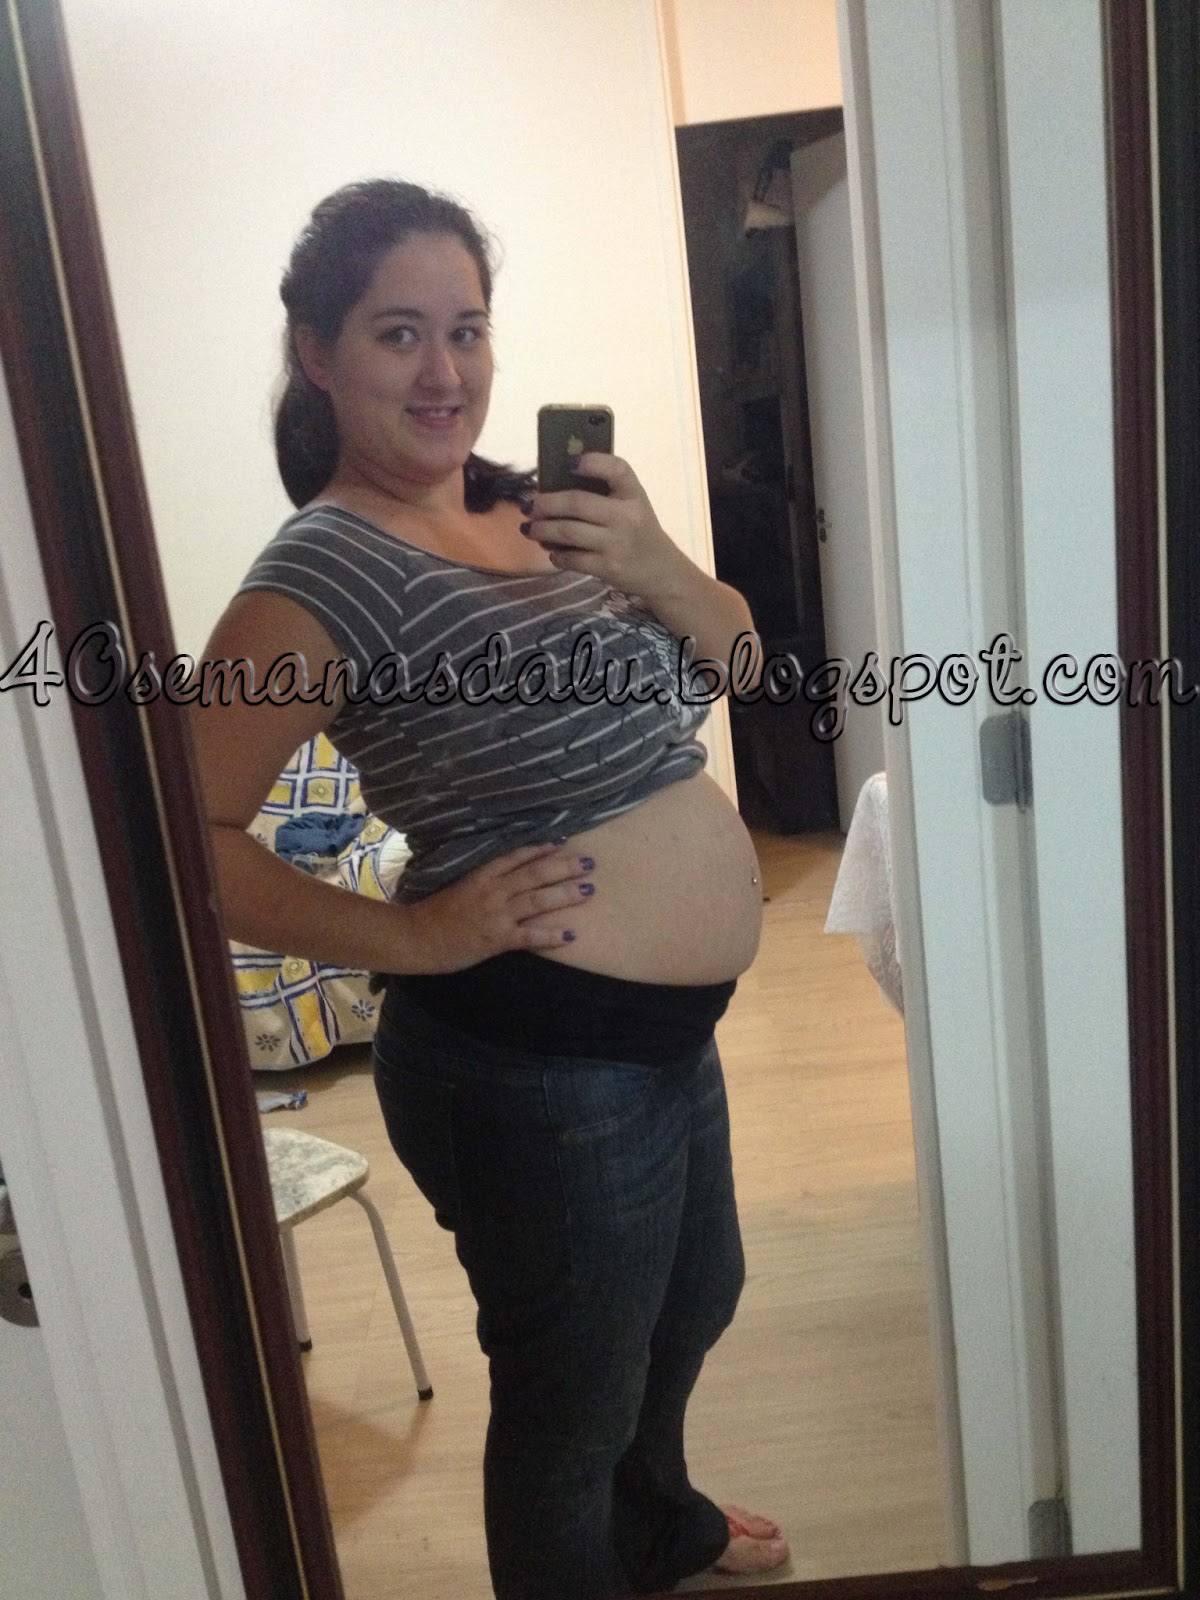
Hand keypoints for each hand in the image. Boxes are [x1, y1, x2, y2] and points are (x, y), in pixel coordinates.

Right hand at [396, 841, 595, 972]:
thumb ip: (481, 878)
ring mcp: (496, 914)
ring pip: (538, 900)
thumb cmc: (433, 912)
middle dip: (564, 867)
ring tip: (588, 889)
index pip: (516, 856)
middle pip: (535, 875)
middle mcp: (493, 891)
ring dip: (565, 894)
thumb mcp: (457, 885)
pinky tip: (571, 934)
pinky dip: (551, 935)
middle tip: (589, 862)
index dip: (540, 848)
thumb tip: (503, 872)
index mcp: (481, 875)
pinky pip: (530, 935)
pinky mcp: (497, 939)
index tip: (562, 841)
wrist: (416, 938)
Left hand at [523, 454, 688, 601]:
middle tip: (529, 506)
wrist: (660, 570)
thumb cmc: (637, 530)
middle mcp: (627, 516)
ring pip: (568, 532)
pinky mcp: (608, 568)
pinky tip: (552, 552)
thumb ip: (604, 491)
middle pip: (577, 503)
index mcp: (634, 494)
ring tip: (529, 530)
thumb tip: (552, 485)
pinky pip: (572, 559)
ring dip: (542, 530)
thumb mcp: (631, 504)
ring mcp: (617, 544)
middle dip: (545, 504)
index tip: (571, 463)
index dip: (593, 462)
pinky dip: (556, 555)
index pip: (618, 469)